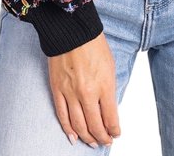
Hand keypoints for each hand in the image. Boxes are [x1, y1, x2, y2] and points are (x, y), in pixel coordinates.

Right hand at [49, 32, 120, 147]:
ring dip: (87, 137)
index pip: (111, 118)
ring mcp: (71, 93)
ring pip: (78, 125)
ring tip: (92, 142)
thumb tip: (108, 109)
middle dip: (102, 137)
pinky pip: (62, 116)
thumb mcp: (110, 66)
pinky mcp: (57, 90)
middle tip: (106, 141)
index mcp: (104, 85)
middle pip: (95, 125)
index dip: (114, 130)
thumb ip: (109, 89)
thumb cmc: (93, 45)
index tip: (116, 134)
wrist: (72, 31)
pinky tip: (73, 137)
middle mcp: (88, 92)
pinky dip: (68, 129)